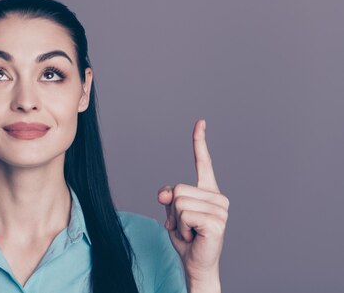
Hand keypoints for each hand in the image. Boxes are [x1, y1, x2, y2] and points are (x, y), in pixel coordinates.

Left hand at [157, 119, 228, 284]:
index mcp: (208, 191)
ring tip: (189, 231)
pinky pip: (184, 215)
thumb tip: (165, 194)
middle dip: (172, 210)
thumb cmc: (187, 238)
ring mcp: (220, 209)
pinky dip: (181, 229)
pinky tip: (194, 236)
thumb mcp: (172, 212)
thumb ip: (168, 196)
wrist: (197, 264)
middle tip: (184, 226)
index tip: (200, 122)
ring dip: (177, 221)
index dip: (199, 142)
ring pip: (179, 202)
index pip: (204, 162)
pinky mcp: (216, 222)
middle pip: (178, 188)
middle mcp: (218, 197)